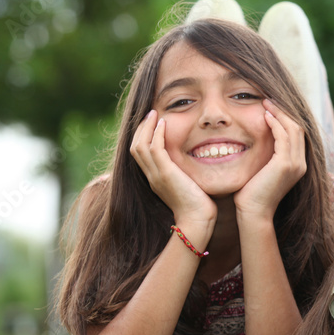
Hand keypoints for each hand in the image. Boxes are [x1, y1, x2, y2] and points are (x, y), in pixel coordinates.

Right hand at [130, 110, 215, 224]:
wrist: (197, 220)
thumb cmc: (199, 206)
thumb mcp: (188, 186)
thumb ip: (185, 174)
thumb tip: (193, 165)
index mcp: (155, 179)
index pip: (140, 154)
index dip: (143, 137)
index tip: (152, 123)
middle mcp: (152, 176)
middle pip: (135, 147)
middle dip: (141, 129)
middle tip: (150, 114)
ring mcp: (156, 175)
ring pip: (140, 146)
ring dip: (146, 127)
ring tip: (154, 114)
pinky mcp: (166, 174)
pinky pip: (155, 149)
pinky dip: (156, 134)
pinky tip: (164, 124)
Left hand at [235, 100, 306, 220]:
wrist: (254, 213)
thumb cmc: (252, 194)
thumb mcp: (263, 170)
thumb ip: (266, 155)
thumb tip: (257, 139)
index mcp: (298, 165)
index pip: (297, 134)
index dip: (286, 118)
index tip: (272, 107)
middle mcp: (301, 163)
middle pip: (298, 128)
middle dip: (284, 111)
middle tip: (269, 100)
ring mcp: (295, 164)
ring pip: (293, 129)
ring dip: (280, 113)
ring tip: (266, 103)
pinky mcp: (286, 164)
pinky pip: (284, 136)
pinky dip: (276, 124)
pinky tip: (265, 116)